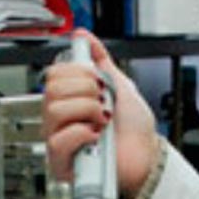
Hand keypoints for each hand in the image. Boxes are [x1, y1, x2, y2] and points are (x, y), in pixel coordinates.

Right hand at [43, 30, 159, 194]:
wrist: (147, 157)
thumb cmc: (135, 130)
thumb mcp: (120, 85)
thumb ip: (100, 60)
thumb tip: (84, 36)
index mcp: (70, 100)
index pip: (54, 74)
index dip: (79, 73)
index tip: (99, 81)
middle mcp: (61, 119)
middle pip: (52, 89)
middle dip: (86, 91)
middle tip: (103, 103)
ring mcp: (59, 140)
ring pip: (54, 111)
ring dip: (87, 111)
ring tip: (101, 121)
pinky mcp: (61, 162)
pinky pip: (58, 140)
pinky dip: (81, 134)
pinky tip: (94, 137)